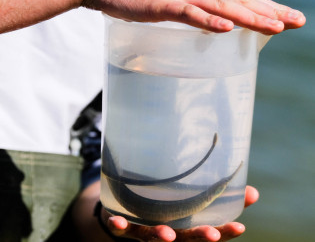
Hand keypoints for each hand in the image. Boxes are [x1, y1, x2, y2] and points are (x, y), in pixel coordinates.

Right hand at [83, 0, 304, 33]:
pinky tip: (227, 29)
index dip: (268, 8)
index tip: (291, 21)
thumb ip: (194, 13)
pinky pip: (188, 13)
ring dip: (248, 18)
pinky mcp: (162, 5)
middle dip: (270, 13)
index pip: (242, 0)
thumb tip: (214, 26)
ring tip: (274, 28)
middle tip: (297, 23)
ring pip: (221, 7)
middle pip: (241, 1)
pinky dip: (208, 21)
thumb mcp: (174, 5)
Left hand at [107, 185, 258, 240]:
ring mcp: (146, 229)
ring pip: (154, 237)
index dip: (225, 232)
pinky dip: (119, 225)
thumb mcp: (194, 198)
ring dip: (161, 236)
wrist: (131, 210)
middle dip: (199, 238)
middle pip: (185, 238)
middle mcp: (168, 230)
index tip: (240, 227)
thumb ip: (219, 194)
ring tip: (168, 234)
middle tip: (212, 235)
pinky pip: (121, 227)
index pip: (210, 231)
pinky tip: (117, 221)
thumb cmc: (169, 206)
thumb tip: (253, 191)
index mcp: (186, 225)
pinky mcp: (126, 223)